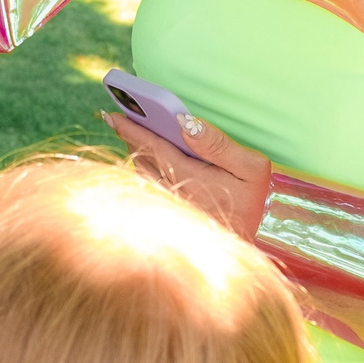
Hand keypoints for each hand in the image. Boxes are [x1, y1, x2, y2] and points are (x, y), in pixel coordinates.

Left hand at [102, 109, 274, 242]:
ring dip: (132, 150)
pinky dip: (141, 166)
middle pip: (142, 157)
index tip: (114, 114)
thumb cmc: (250, 203)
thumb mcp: (250, 168)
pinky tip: (142, 157)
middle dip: (127, 136)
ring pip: (141, 172)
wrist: (242, 248)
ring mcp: (167, 204)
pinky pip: (147, 184)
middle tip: (115, 116)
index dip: (132, 129)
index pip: (153, 147)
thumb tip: (185, 122)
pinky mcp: (168, 212)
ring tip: (126, 132)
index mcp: (190, 176)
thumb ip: (217, 143)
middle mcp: (172, 191)